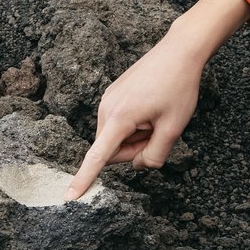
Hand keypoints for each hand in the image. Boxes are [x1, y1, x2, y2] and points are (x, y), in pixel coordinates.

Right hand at [65, 0, 249, 199]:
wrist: (179, 52)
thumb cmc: (179, 88)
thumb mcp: (174, 127)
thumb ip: (155, 155)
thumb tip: (138, 165)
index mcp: (119, 118)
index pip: (98, 156)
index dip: (85, 178)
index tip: (69, 197)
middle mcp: (105, 108)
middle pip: (112, 150)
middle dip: (135, 149)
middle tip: (159, 131)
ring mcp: (107, 100)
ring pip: (116, 137)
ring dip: (137, 137)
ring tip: (156, 116)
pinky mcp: (112, 95)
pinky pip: (119, 124)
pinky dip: (135, 125)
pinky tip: (152, 108)